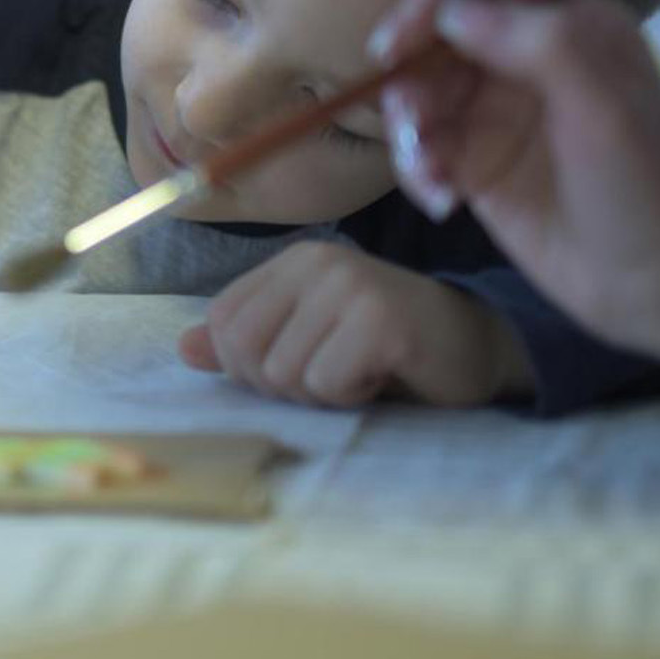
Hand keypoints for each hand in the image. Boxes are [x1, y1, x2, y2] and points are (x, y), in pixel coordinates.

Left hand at [177, 241, 531, 407]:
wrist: (476, 346)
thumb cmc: (388, 349)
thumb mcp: (309, 340)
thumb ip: (248, 340)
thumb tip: (184, 347)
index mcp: (291, 262)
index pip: (222, 324)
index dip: (249, 367)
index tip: (301, 365)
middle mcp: (316, 262)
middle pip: (244, 351)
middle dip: (284, 384)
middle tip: (334, 372)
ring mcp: (349, 285)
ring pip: (284, 372)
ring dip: (322, 392)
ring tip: (362, 370)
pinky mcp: (380, 319)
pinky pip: (327, 382)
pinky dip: (351, 396)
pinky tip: (384, 374)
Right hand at [369, 0, 659, 372]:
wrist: (659, 282)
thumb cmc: (644, 180)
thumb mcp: (602, 99)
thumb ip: (534, 39)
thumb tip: (448, 13)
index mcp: (568, 19)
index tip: (398, 45)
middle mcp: (525, 54)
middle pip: (435, 33)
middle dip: (411, 73)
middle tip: (406, 118)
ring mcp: (496, 110)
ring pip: (419, 91)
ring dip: (410, 129)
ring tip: (432, 174)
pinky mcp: (475, 163)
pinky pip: (422, 146)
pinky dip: (418, 168)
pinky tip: (442, 200)